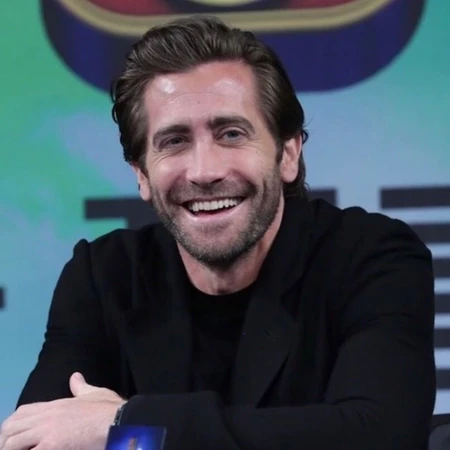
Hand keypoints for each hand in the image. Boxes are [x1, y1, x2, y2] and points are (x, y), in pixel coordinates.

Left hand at [0, 372, 125, 449]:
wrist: (119, 421)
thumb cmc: (109, 409)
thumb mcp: (94, 393)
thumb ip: (81, 387)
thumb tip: (75, 377)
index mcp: (55, 405)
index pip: (21, 412)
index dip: (12, 427)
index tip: (15, 438)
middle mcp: (46, 416)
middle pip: (10, 428)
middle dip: (6, 441)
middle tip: (15, 448)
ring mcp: (47, 432)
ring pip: (11, 443)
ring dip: (12, 449)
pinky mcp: (52, 446)